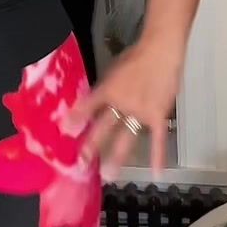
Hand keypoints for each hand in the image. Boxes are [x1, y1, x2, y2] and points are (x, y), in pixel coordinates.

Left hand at [76, 35, 181, 175]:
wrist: (161, 51)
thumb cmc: (137, 57)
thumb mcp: (114, 69)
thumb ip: (105, 88)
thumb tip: (92, 104)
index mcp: (108, 89)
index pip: (89, 106)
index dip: (76, 118)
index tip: (65, 132)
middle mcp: (122, 102)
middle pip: (104, 127)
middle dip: (92, 145)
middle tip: (81, 163)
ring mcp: (140, 111)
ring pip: (127, 137)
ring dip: (117, 157)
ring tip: (109, 175)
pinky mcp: (158, 116)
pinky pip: (158, 139)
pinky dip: (158, 156)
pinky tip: (157, 173)